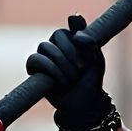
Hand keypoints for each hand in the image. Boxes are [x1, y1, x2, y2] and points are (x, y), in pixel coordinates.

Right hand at [26, 15, 111, 130]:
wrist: (82, 105)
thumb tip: (76, 29)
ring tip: (71, 78)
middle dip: (70, 52)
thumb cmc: (90, 83)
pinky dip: (48, 68)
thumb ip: (89, 44)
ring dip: (60, 63)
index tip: (78, 29)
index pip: (73, 25)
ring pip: (45, 47)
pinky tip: (59, 80)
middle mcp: (59, 45)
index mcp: (75, 40)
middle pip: (57, 34)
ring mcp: (46, 56)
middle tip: (80, 69)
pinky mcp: (35, 68)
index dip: (76, 26)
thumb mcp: (96, 63)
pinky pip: (35, 59)